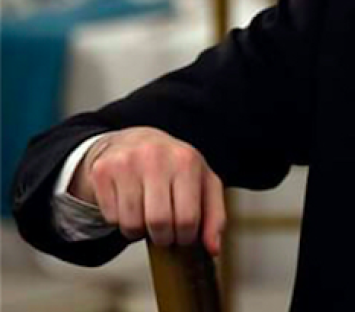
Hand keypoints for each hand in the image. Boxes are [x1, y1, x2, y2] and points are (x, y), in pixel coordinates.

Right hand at [69, 127, 225, 255]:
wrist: (137, 141)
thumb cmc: (174, 166)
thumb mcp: (204, 183)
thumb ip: (215, 215)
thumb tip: (213, 248)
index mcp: (186, 160)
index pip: (188, 218)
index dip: (186, 237)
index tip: (184, 235)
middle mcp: (156, 157)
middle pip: (159, 223)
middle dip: (163, 237)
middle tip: (165, 230)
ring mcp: (126, 162)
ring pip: (132, 224)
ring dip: (140, 231)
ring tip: (147, 215)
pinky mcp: (103, 171)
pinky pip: (111, 217)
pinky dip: (120, 221)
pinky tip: (130, 204)